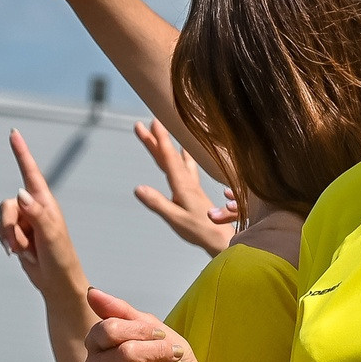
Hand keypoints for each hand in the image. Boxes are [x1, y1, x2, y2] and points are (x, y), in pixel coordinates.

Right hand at [0, 130, 84, 298]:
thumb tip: (20, 193)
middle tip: (21, 246)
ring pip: (2, 220)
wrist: (57, 282)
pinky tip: (20, 254)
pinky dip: (7, 243)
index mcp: (45, 201)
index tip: (13, 132)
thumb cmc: (60, 257)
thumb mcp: (51, 235)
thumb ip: (36, 213)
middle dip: (10, 227)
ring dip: (10, 238)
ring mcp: (24, 220)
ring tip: (26, 252)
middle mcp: (33, 207)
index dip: (21, 152)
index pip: (30, 171)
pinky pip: (1, 232)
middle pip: (7, 205)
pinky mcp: (17, 233)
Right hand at [83, 289, 211, 361]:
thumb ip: (120, 311)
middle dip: (156, 353)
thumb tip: (91, 293)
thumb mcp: (150, 327)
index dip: (140, 331)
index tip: (160, 335)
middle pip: (123, 352)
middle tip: (170, 356)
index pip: (107, 330)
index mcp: (96, 346)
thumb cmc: (168, 358)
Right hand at [131, 120, 238, 254]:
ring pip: (176, 159)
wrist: (221, 238)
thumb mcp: (175, 219)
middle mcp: (187, 181)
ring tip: (160, 130)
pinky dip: (182, 155)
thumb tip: (138, 188)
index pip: (168, 158)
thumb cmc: (200, 230)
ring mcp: (191, 184)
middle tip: (142, 125)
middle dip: (154, 139)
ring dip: (166, 145)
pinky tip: (184, 151)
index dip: (160, 140)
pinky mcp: (194, 190)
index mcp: (182, 185)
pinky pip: (186, 166)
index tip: (154, 123)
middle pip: (168, 156)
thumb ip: (157, 203)